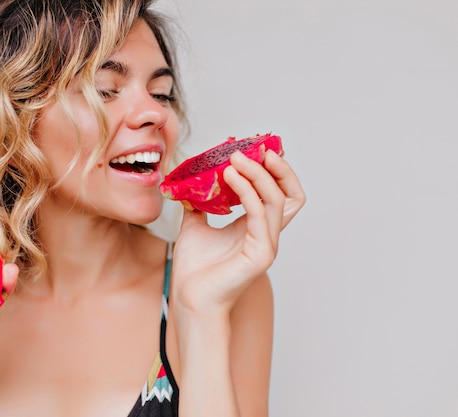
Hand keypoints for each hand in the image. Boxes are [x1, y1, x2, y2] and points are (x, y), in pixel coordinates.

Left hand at [171, 150, 304, 313]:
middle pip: (290, 194)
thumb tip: (190, 183)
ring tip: (235, 158)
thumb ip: (199, 204)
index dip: (273, 170)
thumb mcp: (194, 226)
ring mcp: (268, 244)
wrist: (189, 299)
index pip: (278, 193)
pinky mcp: (261, 254)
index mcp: (255, 227)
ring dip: (258, 174)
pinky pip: (260, 215)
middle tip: (258, 148)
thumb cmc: (194, 269)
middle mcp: (267, 234)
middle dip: (279, 168)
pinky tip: (229, 176)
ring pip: (277, 200)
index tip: (254, 149)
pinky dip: (248, 191)